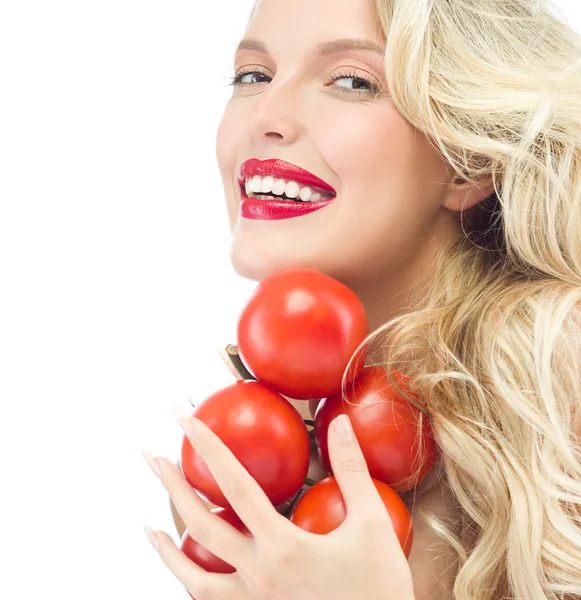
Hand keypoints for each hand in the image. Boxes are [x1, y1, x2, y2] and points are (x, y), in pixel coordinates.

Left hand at [143, 409, 415, 599]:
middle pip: (201, 523)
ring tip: (147, 525)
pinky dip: (188, 582)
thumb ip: (353, 471)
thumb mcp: (373, 526)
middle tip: (151, 458)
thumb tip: (339, 424)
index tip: (186, 420)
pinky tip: (183, 570)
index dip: (210, 448)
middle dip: (173, 486)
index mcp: (283, 546)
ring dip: (166, 546)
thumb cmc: (379, 589)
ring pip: (194, 572)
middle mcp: (258, 573)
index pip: (236, 485)